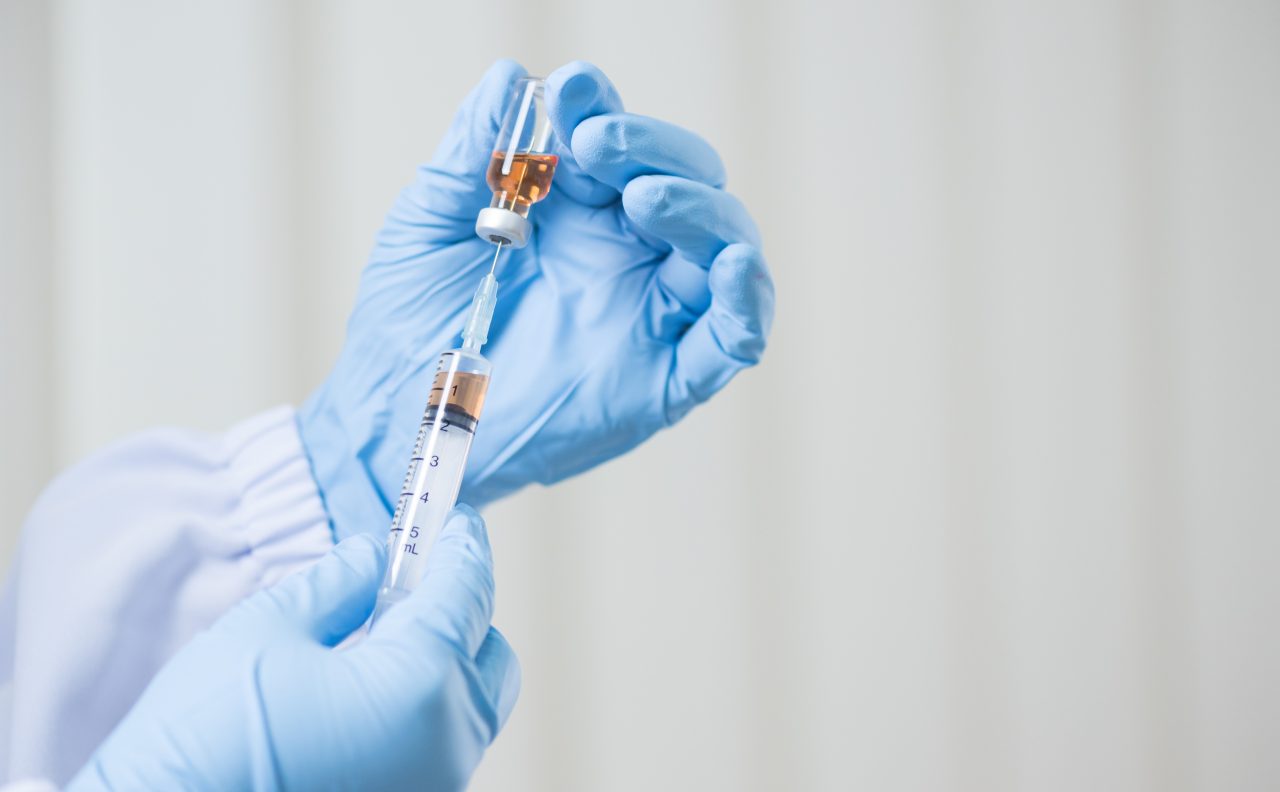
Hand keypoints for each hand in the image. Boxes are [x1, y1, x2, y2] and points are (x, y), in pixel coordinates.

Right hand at [67, 508, 517, 791]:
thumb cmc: (204, 740)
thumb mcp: (267, 632)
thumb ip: (337, 586)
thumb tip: (372, 559)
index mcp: (422, 686)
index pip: (468, 593)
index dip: (462, 546)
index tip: (455, 520)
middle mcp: (446, 744)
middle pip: (488, 656)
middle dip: (460, 609)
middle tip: (406, 579)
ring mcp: (433, 785)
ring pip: (467, 705)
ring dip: (439, 659)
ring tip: (375, 631)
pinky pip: (437, 744)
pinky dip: (419, 705)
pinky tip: (364, 686)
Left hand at [299, 60, 774, 538]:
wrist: (391, 421)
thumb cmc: (406, 324)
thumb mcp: (431, 220)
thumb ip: (474, 148)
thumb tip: (512, 77)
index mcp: (577, 213)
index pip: (620, 146)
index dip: (606, 111)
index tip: (572, 92)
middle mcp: (624, 256)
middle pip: (687, 183)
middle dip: (655, 148)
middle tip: (596, 145)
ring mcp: (649, 315)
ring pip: (723, 247)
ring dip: (702, 207)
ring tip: (645, 195)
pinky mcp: (663, 379)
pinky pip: (731, 339)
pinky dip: (747, 301)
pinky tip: (729, 264)